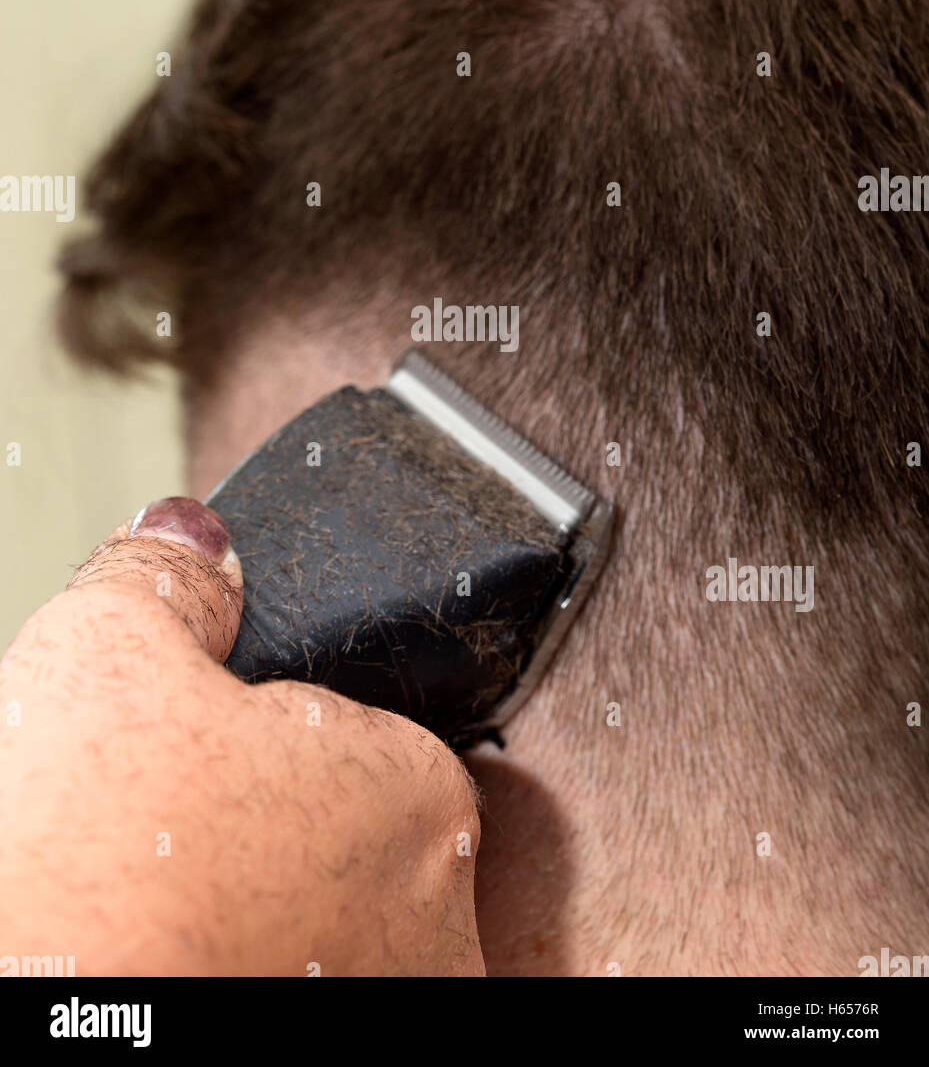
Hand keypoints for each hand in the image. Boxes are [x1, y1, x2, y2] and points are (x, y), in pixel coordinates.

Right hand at [0, 498, 483, 976]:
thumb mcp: (109, 654)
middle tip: (167, 841)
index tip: (203, 769)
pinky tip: (171, 958)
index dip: (268, 743)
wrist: (45, 1026)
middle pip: (346, 840)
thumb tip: (192, 541)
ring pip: (320, 929)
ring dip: (255, 910)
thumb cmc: (91, 870)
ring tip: (157, 909)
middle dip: (266, 827)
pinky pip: (296, 982)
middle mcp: (435, 924)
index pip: (364, 742)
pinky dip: (239, 964)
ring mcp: (391, 1012)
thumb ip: (171, 578)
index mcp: (416, 794)